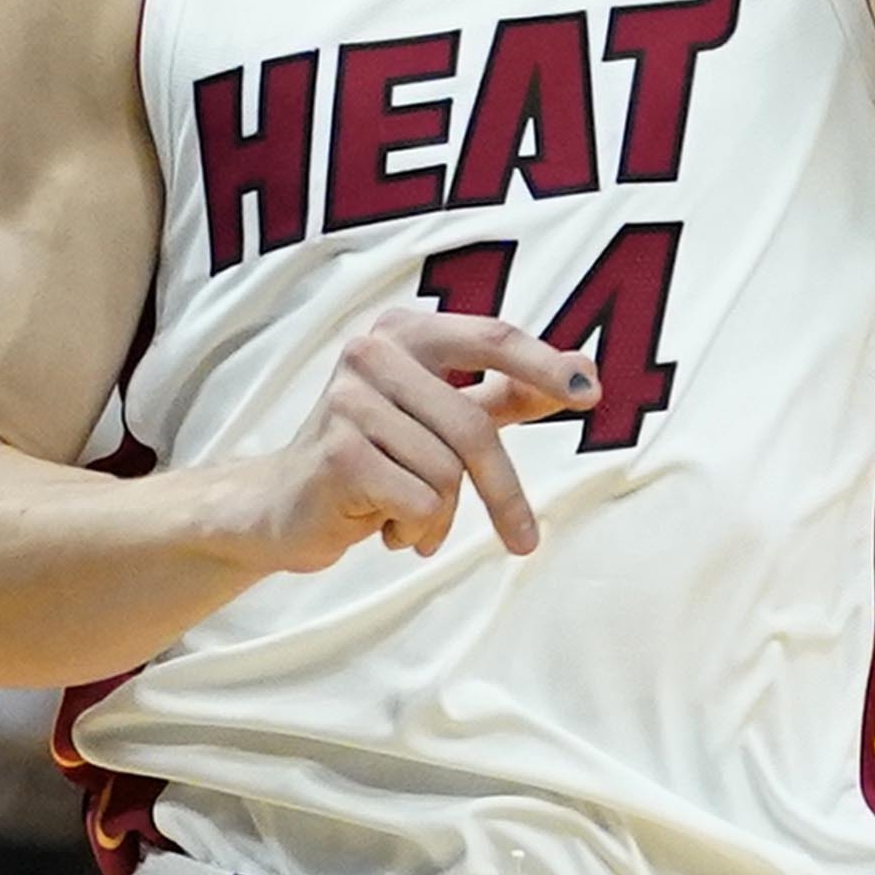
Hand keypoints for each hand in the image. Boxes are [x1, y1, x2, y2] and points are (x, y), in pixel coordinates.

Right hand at [238, 301, 602, 571]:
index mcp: (406, 332)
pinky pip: (420, 503)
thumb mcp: (445, 417)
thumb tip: (586, 372)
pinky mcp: (337, 452)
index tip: (591, 393)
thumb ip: (508, 391)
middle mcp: (372, 352)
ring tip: (409, 517)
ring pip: (447, 473)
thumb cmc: (376, 455)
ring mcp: (348, 400)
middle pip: (474, 426)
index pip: (491, 338)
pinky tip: (383, 526)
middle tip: (524, 542)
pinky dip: (416, 530)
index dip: (544, 365)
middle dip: (504, 494)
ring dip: (442, 516)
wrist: (283, 506)